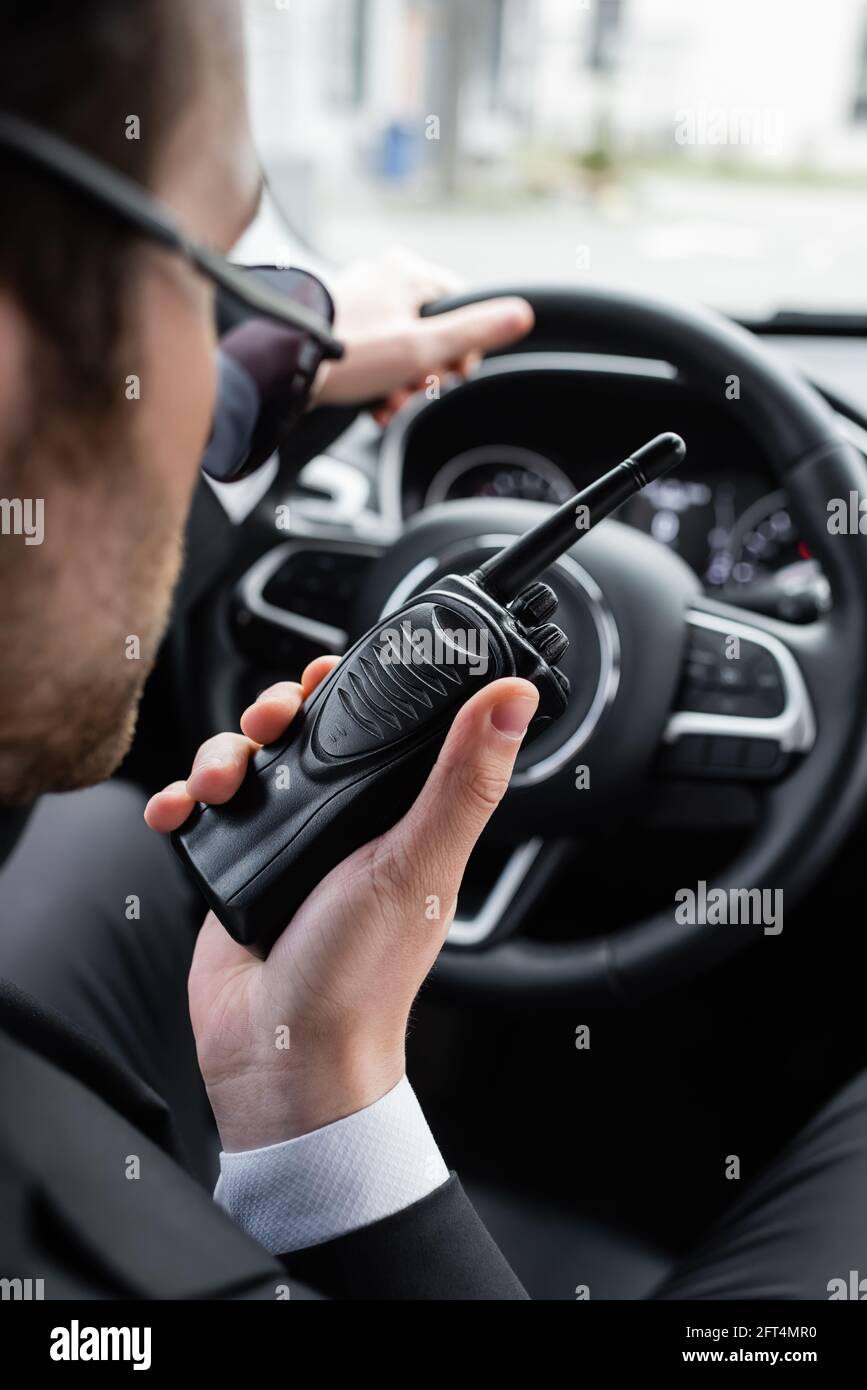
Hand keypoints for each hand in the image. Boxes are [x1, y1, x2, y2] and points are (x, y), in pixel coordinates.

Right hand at [145, 656, 538, 1151]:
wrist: (283, 1058)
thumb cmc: (362, 977)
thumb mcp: (419, 864)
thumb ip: (464, 782)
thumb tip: (514, 699)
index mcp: (398, 814)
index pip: (380, 725)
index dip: (354, 688)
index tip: (330, 673)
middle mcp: (344, 824)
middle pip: (302, 732)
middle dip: (275, 713)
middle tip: (268, 726)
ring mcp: (285, 845)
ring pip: (248, 762)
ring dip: (222, 753)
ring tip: (218, 785)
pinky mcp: (236, 869)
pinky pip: (200, 813)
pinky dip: (180, 800)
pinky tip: (176, 812)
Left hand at [312, 247, 533, 424]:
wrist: (281, 364)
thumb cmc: (350, 352)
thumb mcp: (423, 347)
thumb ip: (475, 332)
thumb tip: (523, 312)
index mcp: (408, 273)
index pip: (462, 306)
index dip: (464, 348)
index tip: (452, 373)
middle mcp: (384, 279)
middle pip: (432, 332)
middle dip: (426, 374)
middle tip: (412, 392)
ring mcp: (360, 302)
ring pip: (402, 349)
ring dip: (402, 386)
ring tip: (387, 405)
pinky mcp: (339, 328)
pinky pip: (374, 355)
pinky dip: (378, 383)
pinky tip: (372, 405)